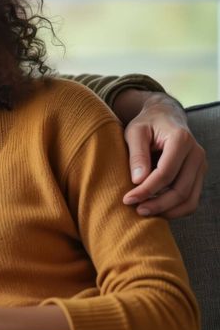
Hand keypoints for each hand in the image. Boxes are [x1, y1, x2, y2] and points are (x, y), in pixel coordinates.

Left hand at [120, 92, 206, 217]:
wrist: (165, 116)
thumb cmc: (147, 124)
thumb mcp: (135, 132)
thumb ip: (137, 154)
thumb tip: (138, 181)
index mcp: (181, 140)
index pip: (165, 173)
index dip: (146, 190)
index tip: (127, 199)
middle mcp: (196, 154)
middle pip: (181, 190)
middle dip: (158, 204)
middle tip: (136, 211)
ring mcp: (201, 165)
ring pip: (190, 199)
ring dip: (168, 211)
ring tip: (145, 212)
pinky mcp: (199, 174)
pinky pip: (192, 199)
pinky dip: (175, 208)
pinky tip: (156, 209)